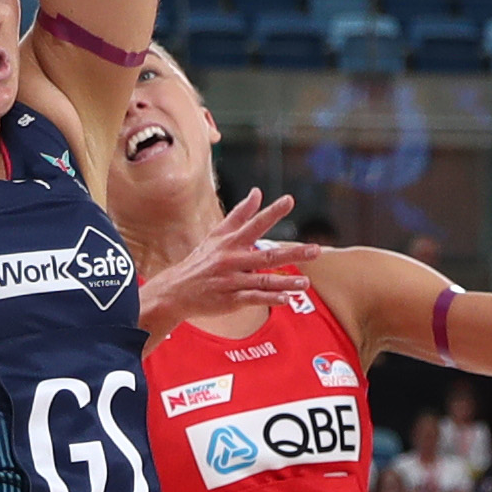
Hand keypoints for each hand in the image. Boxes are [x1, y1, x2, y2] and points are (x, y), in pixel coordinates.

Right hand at [137, 191, 318, 338]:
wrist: (175, 291)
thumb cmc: (200, 261)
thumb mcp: (217, 235)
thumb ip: (240, 214)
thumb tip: (258, 192)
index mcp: (230, 242)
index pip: (254, 224)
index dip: (272, 212)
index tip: (290, 200)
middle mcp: (231, 259)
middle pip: (266, 255)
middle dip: (293, 253)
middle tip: (316, 250)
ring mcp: (231, 281)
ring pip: (263, 280)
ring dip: (285, 282)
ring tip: (305, 283)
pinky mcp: (230, 300)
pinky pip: (252, 299)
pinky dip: (269, 299)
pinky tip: (286, 300)